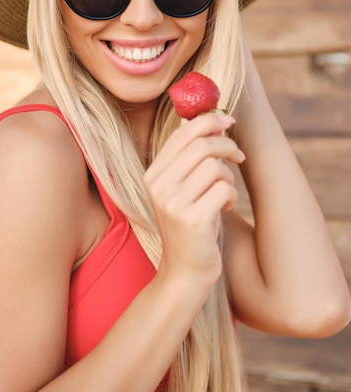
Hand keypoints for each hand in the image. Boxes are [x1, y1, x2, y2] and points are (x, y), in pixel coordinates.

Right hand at [144, 113, 244, 285]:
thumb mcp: (183, 189)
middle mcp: (158, 187)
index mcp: (152, 175)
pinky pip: (224, 188)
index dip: (208, 121)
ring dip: (229, 177)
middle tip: (239, 157)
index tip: (228, 121)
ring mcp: (173, 203)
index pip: (181, 134)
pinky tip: (225, 208)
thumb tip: (216, 122)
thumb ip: (192, 159)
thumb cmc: (190, 225)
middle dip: (227, 146)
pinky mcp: (192, 220)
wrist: (184, 271)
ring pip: (215, 167)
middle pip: (201, 146)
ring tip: (225, 193)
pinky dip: (231, 196)